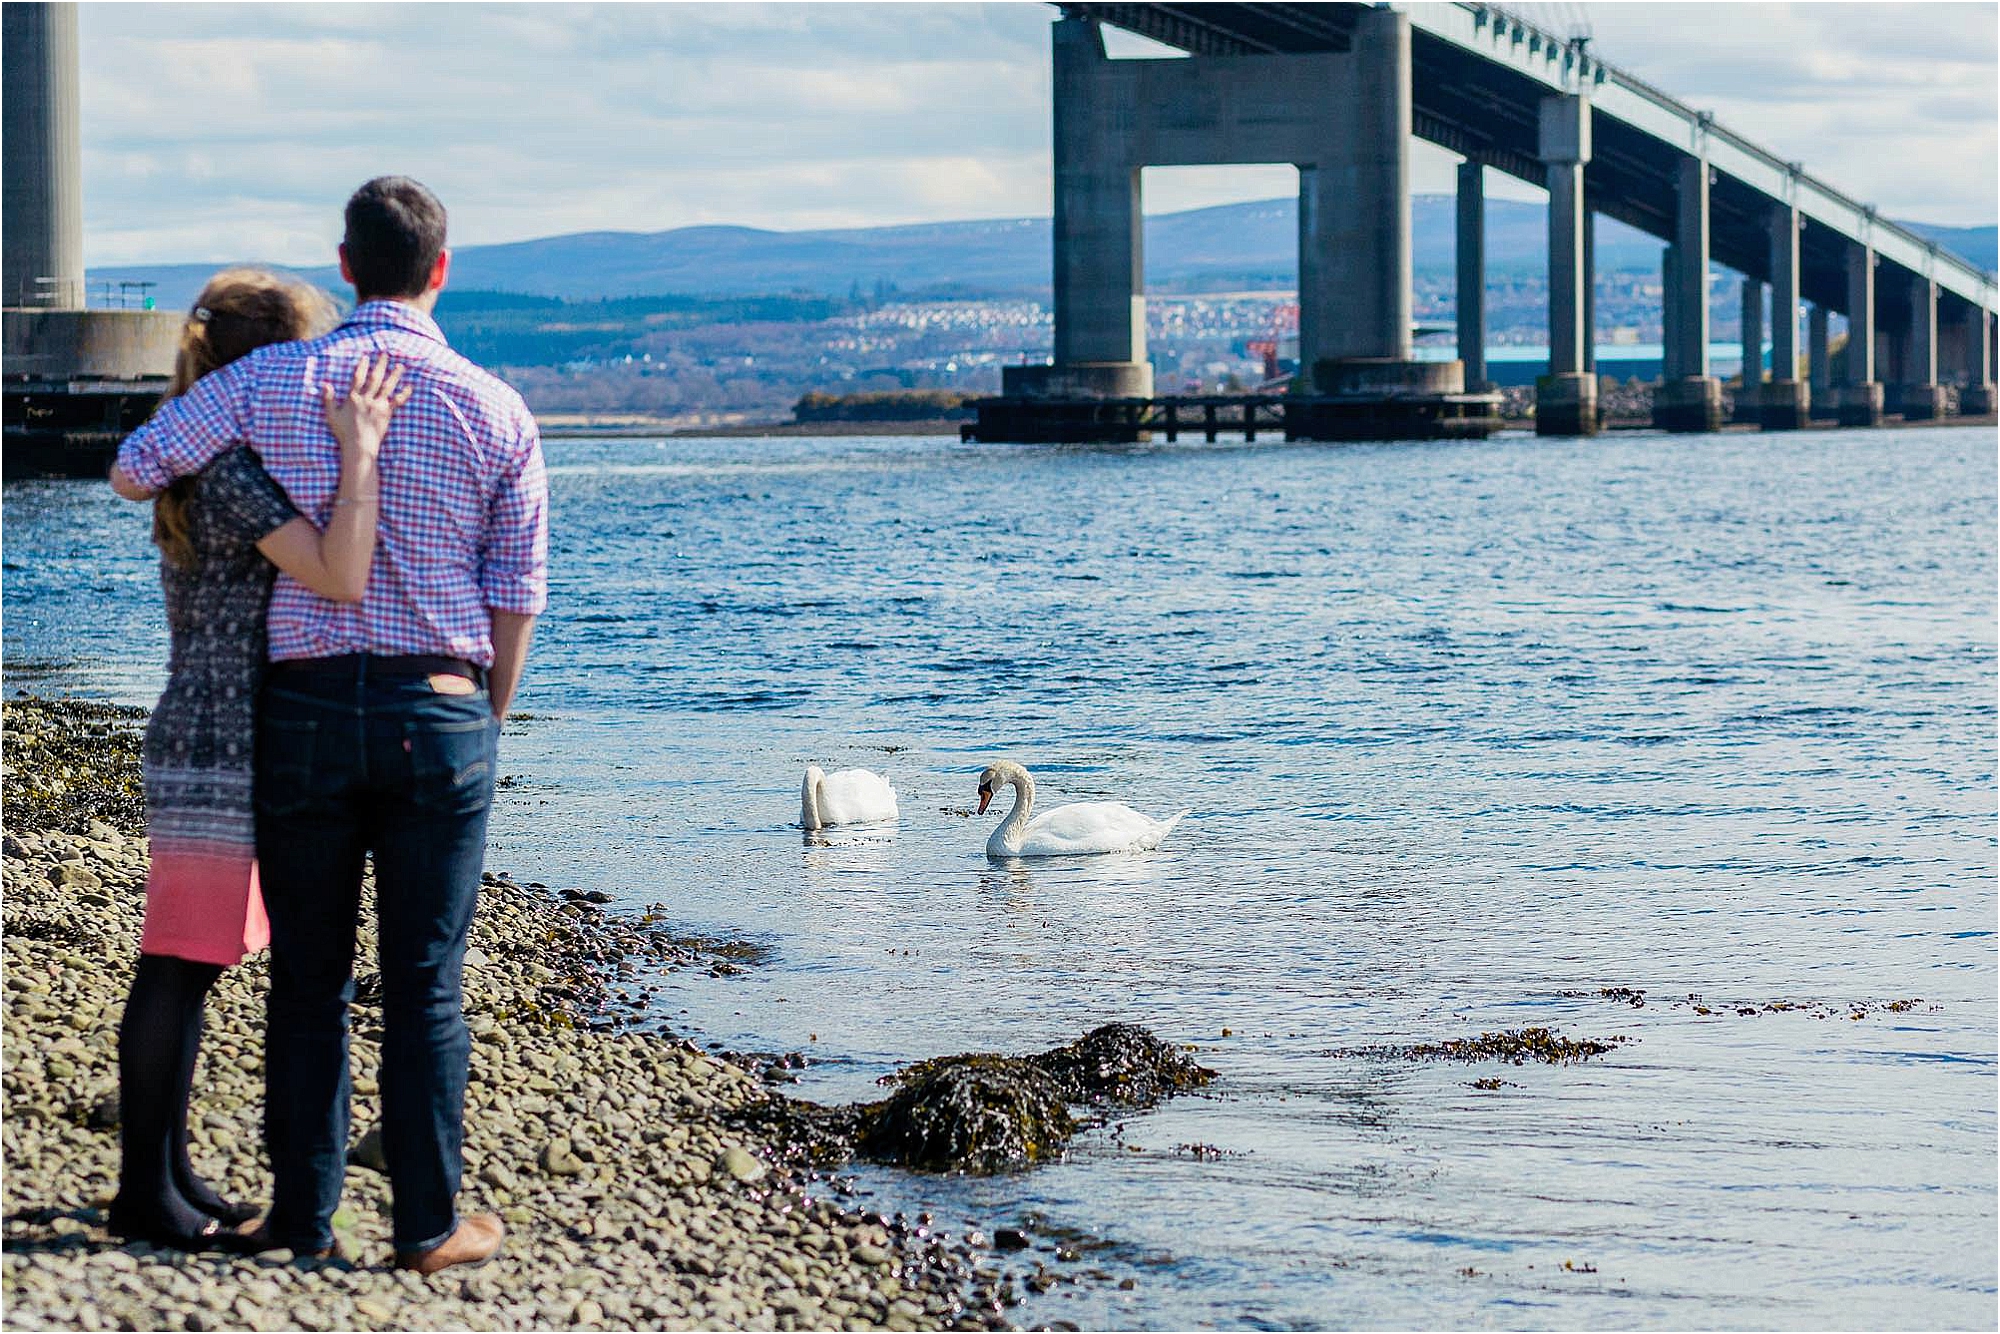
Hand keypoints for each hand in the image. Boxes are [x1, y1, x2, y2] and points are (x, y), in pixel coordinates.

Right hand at [320, 353, 410, 467]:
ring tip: (401, 366)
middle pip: (375, 378)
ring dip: (395, 375)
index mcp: (353, 398)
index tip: (366, 357)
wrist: (359, 446)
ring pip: (388, 387)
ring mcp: (378, 406)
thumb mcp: (331, 415)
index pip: (358, 378)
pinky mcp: (387, 414)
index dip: (362, 367)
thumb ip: (328, 399)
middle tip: (385, 354)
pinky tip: (410, 387)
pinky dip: (404, 394)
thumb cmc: (343, 432)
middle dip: (380, 365)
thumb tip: (325, 384)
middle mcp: (367, 399)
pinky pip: (397, 402)